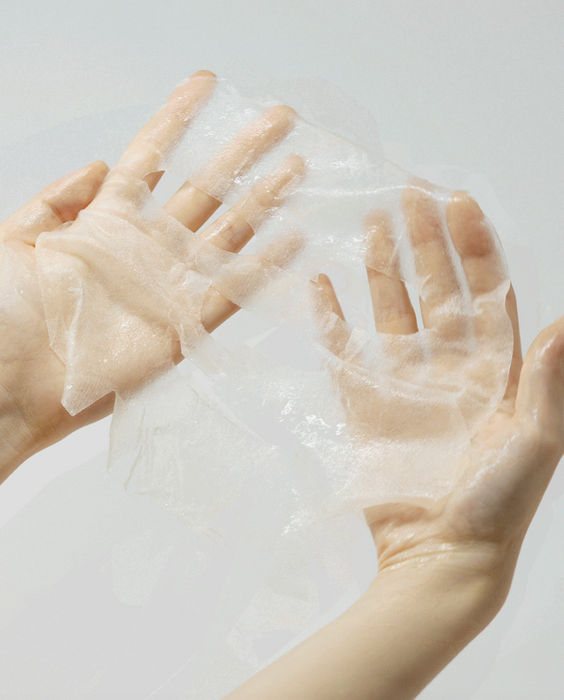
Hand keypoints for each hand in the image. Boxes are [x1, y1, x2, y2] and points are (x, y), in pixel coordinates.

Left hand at [0, 71, 302, 479]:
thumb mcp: (14, 240)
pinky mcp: (184, 328)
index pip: (150, 158)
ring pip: (227, 235)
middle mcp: (146, 250)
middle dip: (242, 153)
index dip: (177, 120)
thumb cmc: (6, 316)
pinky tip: (292, 238)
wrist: (12, 387)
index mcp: (105, 224)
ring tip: (296, 168)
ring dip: (263, 201)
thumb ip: (57, 200)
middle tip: (279, 120)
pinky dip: (262, 267)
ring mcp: (169, 287)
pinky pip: (231, 291)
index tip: (206, 85)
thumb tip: (102, 164)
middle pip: (205, 190)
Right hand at [316, 187, 563, 587]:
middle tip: (408, 195)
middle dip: (425, 240)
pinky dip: (331, 316)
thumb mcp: (535, 441)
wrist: (440, 553)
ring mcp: (404, 379)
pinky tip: (321, 285)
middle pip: (436, 287)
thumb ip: (546, 381)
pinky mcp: (365, 400)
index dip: (473, 245)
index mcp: (494, 366)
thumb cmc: (496, 503)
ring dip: (381, 266)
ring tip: (370, 224)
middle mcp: (449, 363)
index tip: (457, 202)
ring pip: (390, 307)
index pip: (484, 289)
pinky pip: (344, 348)